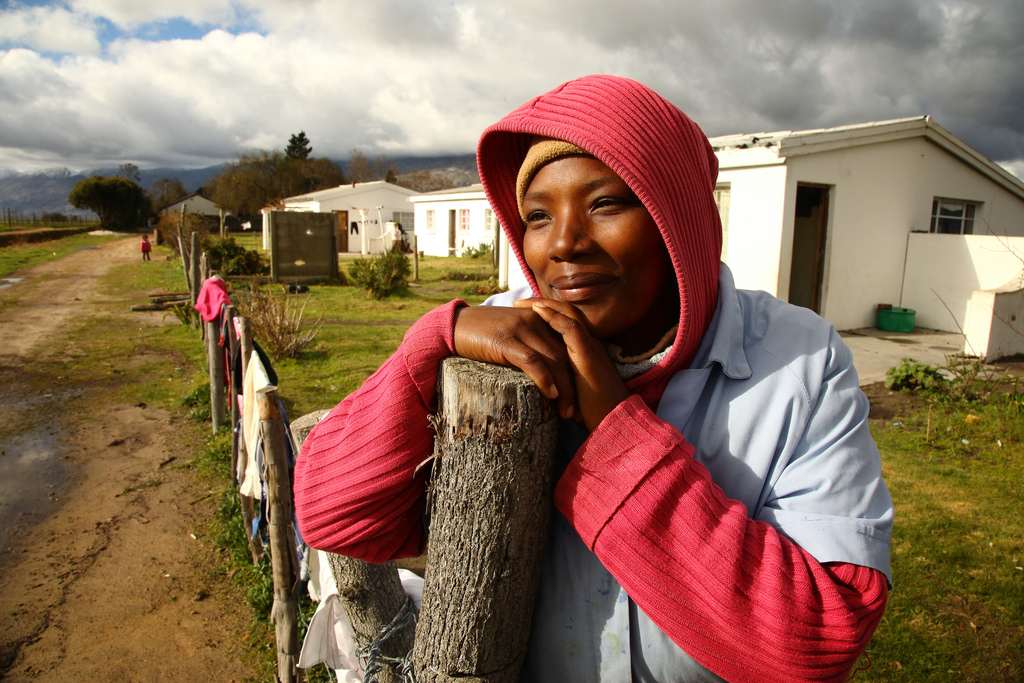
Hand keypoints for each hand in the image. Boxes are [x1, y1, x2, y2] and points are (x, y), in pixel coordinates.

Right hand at [453, 305, 576, 420]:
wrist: (454, 324)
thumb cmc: (483, 334)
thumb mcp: (514, 334)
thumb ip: (531, 345)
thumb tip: (546, 374)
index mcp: (540, 320)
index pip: (567, 347)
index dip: (576, 373)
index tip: (579, 398)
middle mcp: (535, 321)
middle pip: (565, 355)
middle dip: (574, 385)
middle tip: (576, 411)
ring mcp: (521, 329)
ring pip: (553, 359)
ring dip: (563, 388)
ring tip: (566, 410)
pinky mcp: (505, 339)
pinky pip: (531, 360)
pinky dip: (544, 378)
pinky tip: (550, 394)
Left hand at [513, 298, 628, 431]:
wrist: (615, 422)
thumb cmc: (594, 412)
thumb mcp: (574, 392)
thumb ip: (561, 382)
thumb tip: (542, 385)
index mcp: (587, 351)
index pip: (566, 324)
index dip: (547, 315)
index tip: (526, 312)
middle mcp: (591, 344)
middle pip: (566, 313)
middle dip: (542, 305)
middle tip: (519, 301)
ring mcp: (591, 348)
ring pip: (568, 315)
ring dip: (544, 306)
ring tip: (522, 302)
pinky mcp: (589, 355)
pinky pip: (571, 329)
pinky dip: (553, 317)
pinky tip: (537, 311)